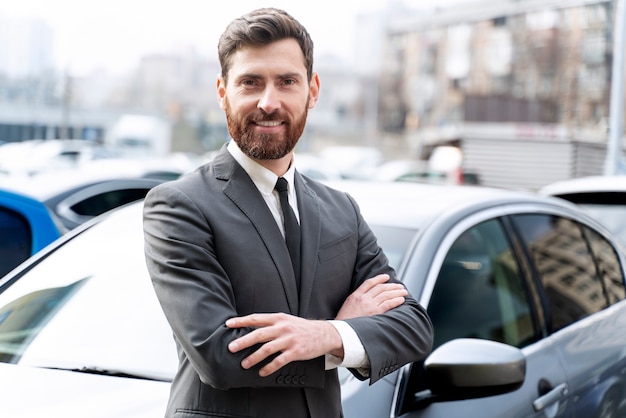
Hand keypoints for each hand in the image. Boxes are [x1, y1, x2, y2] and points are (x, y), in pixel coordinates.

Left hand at [225, 313, 341, 376]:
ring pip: (267, 349)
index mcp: (278, 318)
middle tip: (231, 347)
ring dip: (254, 357)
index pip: (256, 318)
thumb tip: (252, 329)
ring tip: (244, 364)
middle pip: (259, 334)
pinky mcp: (296, 351)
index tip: (229, 324)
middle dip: (243, 341)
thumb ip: (271, 324)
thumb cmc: (302, 328)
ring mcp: (289, 339)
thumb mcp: (286, 320)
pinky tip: (262, 372)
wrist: (323, 333)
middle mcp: (282, 327)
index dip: (241, 321)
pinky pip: (279, 361)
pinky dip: (269, 367)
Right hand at [335, 274, 406, 319]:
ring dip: (396, 292)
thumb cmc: (344, 321)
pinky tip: (401, 300)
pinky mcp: (375, 313)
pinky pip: (388, 304)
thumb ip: (356, 300)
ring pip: (386, 295)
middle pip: (380, 288)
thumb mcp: (347, 306)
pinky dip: (396, 301)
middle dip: (391, 286)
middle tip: (399, 286)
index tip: (386, 277)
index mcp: (355, 295)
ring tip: (403, 291)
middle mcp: (363, 298)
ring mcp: (369, 305)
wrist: (342, 330)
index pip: (369, 283)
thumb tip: (365, 299)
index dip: (379, 278)